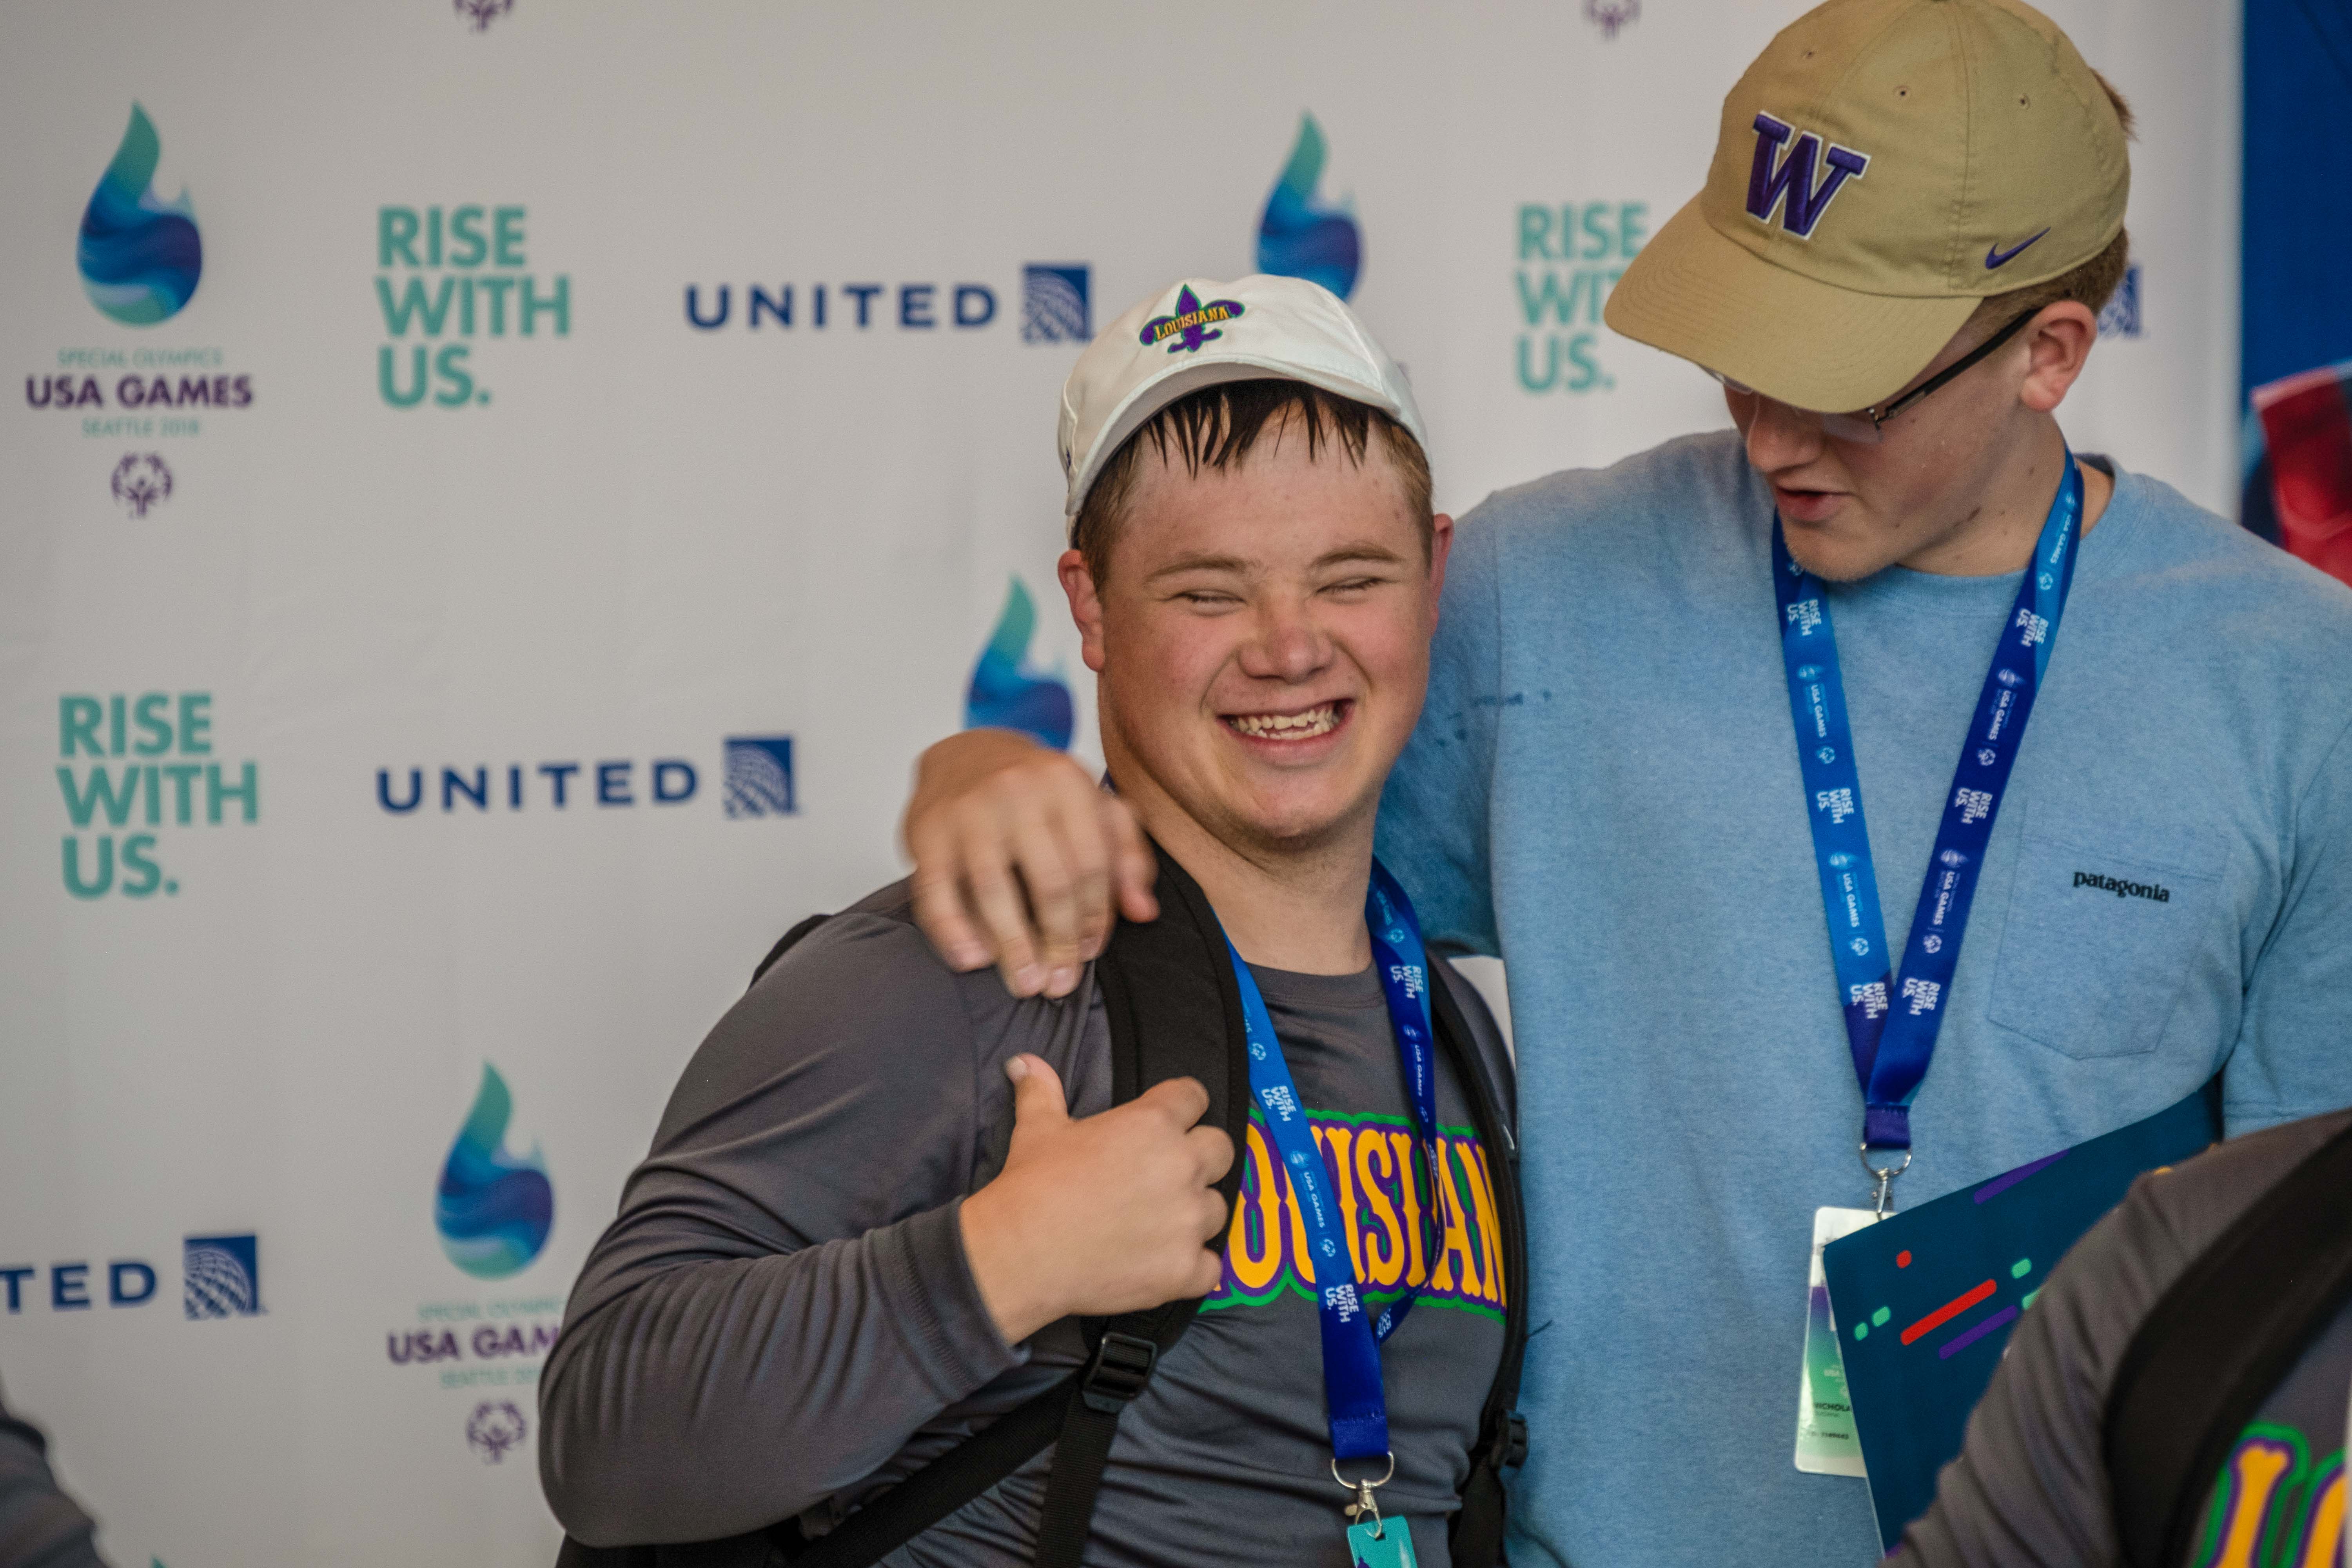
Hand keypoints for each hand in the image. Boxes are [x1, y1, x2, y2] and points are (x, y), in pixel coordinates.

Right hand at [904, 728, 1157, 997]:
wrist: (967, 752)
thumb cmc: (1037, 790)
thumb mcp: (1093, 806)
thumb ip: (1125, 855)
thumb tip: (1143, 911)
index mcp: (1067, 783)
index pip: (1092, 865)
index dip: (1094, 918)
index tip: (1089, 953)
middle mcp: (1019, 791)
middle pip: (1049, 883)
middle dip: (1057, 942)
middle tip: (1056, 982)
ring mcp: (969, 810)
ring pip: (994, 890)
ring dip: (1011, 946)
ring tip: (1024, 982)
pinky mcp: (927, 831)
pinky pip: (937, 890)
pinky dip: (953, 930)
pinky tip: (972, 959)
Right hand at [958, 1055, 1233, 1344]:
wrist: (1022, 1254)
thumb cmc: (1033, 1185)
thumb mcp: (1038, 1128)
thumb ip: (1041, 1089)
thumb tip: (1023, 1061)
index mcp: (1153, 1123)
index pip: (1194, 1096)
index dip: (1182, 1107)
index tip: (1169, 1122)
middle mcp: (1181, 1166)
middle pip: (1221, 1149)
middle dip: (1201, 1158)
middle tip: (1168, 1175)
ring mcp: (1188, 1221)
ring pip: (1218, 1209)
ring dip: (1194, 1214)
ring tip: (1160, 1225)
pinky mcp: (1185, 1269)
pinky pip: (1212, 1267)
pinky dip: (1193, 1267)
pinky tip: (1166, 1264)